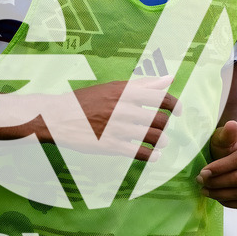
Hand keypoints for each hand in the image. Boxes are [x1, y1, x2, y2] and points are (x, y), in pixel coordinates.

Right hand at [41, 77, 179, 160]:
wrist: (58, 117)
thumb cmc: (86, 100)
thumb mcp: (113, 87)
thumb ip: (143, 84)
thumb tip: (169, 79)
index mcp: (125, 92)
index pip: (161, 98)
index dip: (175, 105)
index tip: (177, 112)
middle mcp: (124, 109)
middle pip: (160, 120)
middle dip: (166, 126)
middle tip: (163, 129)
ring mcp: (118, 128)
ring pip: (153, 137)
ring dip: (161, 141)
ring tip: (160, 143)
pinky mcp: (111, 145)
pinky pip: (140, 153)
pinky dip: (152, 156)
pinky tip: (153, 155)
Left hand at [197, 120, 236, 209]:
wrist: (234, 153)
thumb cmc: (227, 144)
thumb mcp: (222, 137)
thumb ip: (227, 134)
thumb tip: (232, 125)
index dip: (220, 168)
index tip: (202, 172)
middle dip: (217, 182)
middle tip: (200, 182)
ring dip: (221, 195)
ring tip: (205, 190)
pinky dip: (230, 203)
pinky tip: (217, 196)